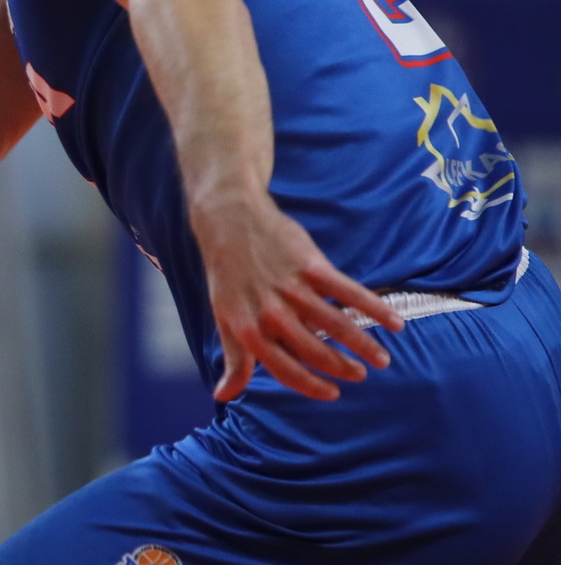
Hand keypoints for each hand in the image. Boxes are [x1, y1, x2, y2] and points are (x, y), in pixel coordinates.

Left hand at [194, 194, 404, 401]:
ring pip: (336, 325)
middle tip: (361, 375)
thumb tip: (223, 397)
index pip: (285, 370)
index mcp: (248, 330)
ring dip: (364, 345)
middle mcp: (271, 313)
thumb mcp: (224, 319)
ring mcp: (293, 289)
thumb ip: (234, 360)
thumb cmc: (228, 276)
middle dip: (342, 368)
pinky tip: (395, 323)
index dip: (311, 386)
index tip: (332, 393)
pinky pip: (348, 292)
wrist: (229, 221)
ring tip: (382, 359)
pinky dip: (375, 308)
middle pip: (315, 350)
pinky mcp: (311, 266)